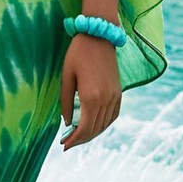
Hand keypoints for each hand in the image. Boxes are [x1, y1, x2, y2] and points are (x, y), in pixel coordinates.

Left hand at [58, 33, 121, 149]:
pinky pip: (113, 116)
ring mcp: (115, 97)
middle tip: (67, 143)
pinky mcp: (119, 93)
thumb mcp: (66, 76)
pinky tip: (93, 126)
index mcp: (90, 97)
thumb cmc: (77, 54)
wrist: (99, 37)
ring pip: (104, 125)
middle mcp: (106, 100)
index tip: (63, 145)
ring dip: (92, 134)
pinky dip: (103, 125)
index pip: (84, 128)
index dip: (74, 140)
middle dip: (80, 139)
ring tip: (78, 137)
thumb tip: (66, 122)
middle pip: (94, 129)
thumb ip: (65, 101)